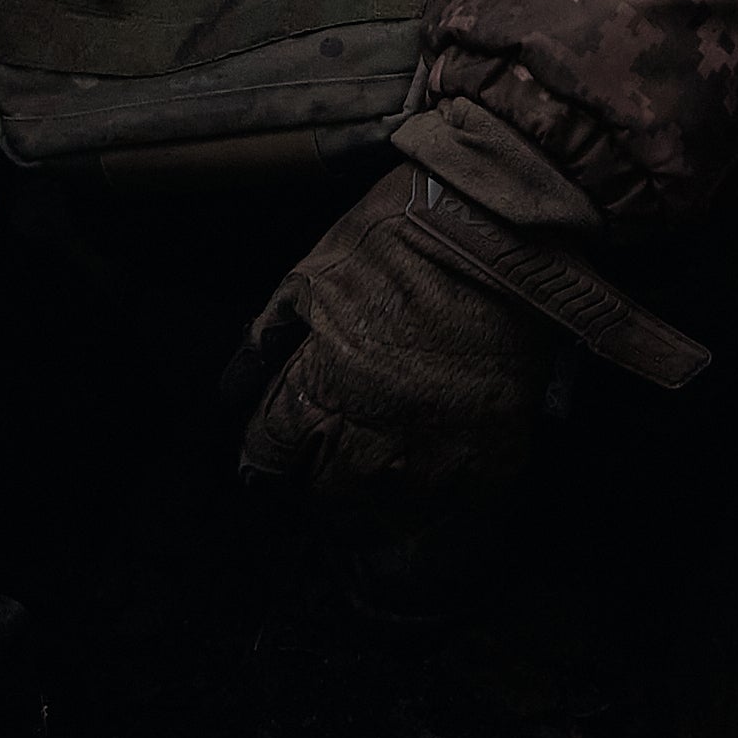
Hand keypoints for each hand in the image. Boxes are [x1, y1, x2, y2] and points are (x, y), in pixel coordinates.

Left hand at [229, 172, 563, 522]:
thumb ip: (270, 333)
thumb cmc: (404, 235)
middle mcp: (375, 435)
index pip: (270, 451)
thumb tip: (235, 383)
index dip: (264, 453)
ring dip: (375, 493)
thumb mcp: (317, 269)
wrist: (503, 226)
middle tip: (327, 456)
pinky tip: (433, 464)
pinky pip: (454, 503)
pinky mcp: (492, 458)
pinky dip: (439, 491)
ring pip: (388, 511)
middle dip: (316, 476)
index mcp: (324, 386)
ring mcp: (438, 454)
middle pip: (325, 494)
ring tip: (378, 467)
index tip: (271, 453)